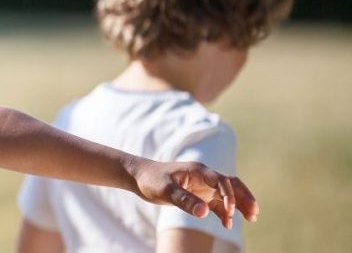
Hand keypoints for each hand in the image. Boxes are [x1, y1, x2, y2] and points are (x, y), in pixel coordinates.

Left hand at [131, 159, 258, 228]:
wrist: (139, 176)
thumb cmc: (151, 180)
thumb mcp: (165, 190)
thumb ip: (184, 200)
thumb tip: (204, 212)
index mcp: (198, 170)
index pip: (221, 180)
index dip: (229, 195)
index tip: (230, 211)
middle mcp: (204, 176)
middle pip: (231, 184)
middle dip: (244, 197)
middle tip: (254, 212)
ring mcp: (202, 185)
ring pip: (227, 194)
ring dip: (239, 204)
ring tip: (252, 217)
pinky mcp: (199, 195)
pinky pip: (217, 203)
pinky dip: (225, 212)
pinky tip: (228, 223)